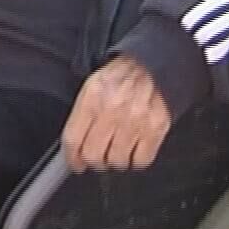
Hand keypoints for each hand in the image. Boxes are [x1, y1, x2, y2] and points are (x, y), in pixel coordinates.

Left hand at [63, 57, 171, 172]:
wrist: (152, 64)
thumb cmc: (122, 76)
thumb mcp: (94, 86)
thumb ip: (81, 115)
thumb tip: (73, 147)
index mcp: (93, 96)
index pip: (73, 138)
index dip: (72, 157)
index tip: (76, 163)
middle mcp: (113, 109)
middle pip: (94, 154)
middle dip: (94, 161)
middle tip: (98, 157)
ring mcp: (135, 120)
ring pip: (117, 161)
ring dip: (116, 160)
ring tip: (118, 149)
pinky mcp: (156, 127)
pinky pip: (141, 160)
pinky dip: (136, 159)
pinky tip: (134, 148)